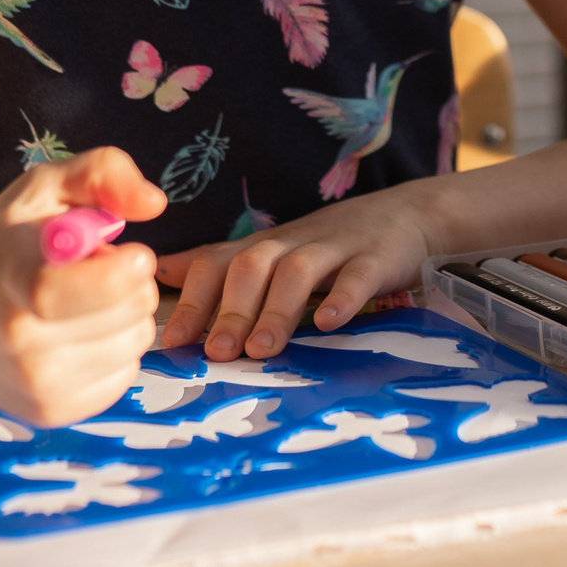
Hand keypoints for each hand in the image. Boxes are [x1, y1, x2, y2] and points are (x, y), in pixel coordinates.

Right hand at [0, 147, 165, 426]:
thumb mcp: (44, 188)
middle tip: (93, 270)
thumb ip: (104, 173)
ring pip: (137, 341)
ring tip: (83, 301)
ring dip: (126, 315)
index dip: (122, 269)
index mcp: (13, 276)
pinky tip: (80, 333)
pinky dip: (116, 350)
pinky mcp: (51, 412)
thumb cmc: (4, 243)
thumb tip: (154, 204)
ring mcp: (35, 383)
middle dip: (131, 281)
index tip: (131, 250)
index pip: (80, 288)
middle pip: (131, 310)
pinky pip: (125, 375)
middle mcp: (20, 339)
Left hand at [156, 185, 435, 361]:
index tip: (173, 342)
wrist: (405, 214)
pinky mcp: (376, 258)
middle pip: (252, 266)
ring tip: (262, 349)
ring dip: (277, 310)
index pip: (218, 264)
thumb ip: (222, 266)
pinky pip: (357, 275)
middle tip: (217, 353)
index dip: (193, 300)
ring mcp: (336, 248)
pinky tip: (331, 322)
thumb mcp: (273, 252)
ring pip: (297, 271)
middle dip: (231, 310)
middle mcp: (293, 244)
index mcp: (265, 248)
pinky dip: (343, 297)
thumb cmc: (328, 245)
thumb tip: (160, 273)